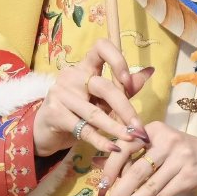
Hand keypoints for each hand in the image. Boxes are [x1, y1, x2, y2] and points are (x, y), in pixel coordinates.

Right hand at [33, 39, 151, 157]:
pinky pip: (83, 129)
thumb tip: (150, 71)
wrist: (46, 131)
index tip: (127, 80)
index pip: (101, 47)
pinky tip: (113, 148)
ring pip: (94, 113)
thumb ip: (124, 87)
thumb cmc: (78, 111)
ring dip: (116, 128)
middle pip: (104, 87)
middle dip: (125, 108)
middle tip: (139, 127)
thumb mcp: (102, 99)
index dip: (117, 59)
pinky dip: (100, 140)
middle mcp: (71, 75)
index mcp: (85, 66)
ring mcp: (60, 93)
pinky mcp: (54, 113)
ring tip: (131, 138)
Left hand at [97, 122, 196, 195]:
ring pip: (148, 188)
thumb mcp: (158, 145)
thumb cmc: (182, 152)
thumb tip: (96, 164)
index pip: (125, 148)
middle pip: (135, 172)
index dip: (109, 171)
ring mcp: (181, 159)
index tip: (99, 191)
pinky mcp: (190, 177)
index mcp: (154, 129)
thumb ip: (129, 154)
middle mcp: (167, 141)